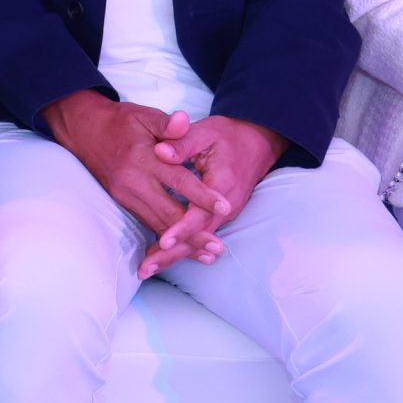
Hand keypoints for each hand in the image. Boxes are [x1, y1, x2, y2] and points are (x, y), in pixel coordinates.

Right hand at [43, 91, 230, 276]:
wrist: (84, 130)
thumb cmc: (120, 122)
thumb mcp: (144, 116)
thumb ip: (167, 123)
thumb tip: (184, 120)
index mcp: (143, 159)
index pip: (178, 180)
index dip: (202, 195)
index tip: (224, 206)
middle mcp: (134, 182)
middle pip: (168, 213)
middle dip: (194, 233)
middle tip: (218, 247)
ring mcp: (126, 195)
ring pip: (157, 224)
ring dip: (182, 243)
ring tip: (207, 255)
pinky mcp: (123, 202)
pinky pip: (148, 223)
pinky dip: (167, 238)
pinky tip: (182, 249)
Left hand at [147, 113, 284, 274]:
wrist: (256, 142)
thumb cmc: (227, 136)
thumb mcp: (205, 132)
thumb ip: (182, 142)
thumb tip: (160, 151)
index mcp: (222, 185)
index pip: (200, 213)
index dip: (182, 228)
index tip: (163, 241)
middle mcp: (226, 206)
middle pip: (197, 236)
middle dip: (172, 254)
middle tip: (145, 268)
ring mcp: (223, 214)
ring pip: (197, 240)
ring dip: (173, 256)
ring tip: (146, 269)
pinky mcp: (218, 216)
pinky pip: (198, 235)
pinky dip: (181, 248)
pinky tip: (160, 259)